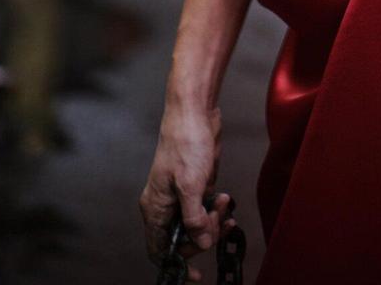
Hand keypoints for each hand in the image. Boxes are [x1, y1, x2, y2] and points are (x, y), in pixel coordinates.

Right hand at [140, 102, 229, 281]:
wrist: (195, 111)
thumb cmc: (185, 142)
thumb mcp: (190, 184)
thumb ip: (194, 218)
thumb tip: (201, 243)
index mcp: (155, 208)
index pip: (160, 250)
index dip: (177, 263)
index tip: (195, 274)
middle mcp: (165, 206)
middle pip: (183, 239)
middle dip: (203, 235)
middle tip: (217, 221)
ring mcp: (181, 197)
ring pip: (197, 225)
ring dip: (213, 221)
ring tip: (224, 203)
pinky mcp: (196, 187)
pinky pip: (206, 211)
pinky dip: (217, 210)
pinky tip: (225, 199)